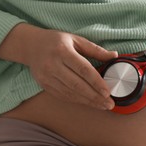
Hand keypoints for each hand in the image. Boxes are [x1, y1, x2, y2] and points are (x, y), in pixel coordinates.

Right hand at [0, 23, 117, 109]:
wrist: (31, 45)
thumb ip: (95, 50)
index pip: (83, 69)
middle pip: (77, 85)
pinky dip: (78, 101)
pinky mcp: (44, 85)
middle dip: (95, 97)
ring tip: (103, 105)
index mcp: (62, 51)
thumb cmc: (57, 41)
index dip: (96, 82)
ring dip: (88, 101)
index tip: (108, 92)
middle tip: (110, 104)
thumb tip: (114, 55)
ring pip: (70, 93)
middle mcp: (53, 65)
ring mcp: (46, 77)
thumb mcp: (76, 39)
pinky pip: (63, 96)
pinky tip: (89, 103)